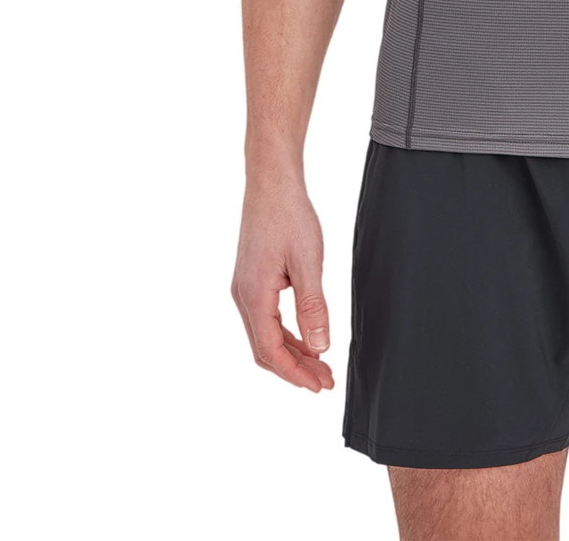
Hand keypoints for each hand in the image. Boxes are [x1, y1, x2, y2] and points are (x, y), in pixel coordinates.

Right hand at [232, 179, 334, 390]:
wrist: (271, 183)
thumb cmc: (289, 216)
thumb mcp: (308, 262)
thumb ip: (312, 306)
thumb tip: (320, 347)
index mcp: (254, 296)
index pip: (271, 351)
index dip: (295, 374)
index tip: (319, 386)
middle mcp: (242, 296)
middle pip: (265, 349)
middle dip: (295, 369)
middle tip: (325, 381)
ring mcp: (244, 288)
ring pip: (265, 335)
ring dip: (292, 352)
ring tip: (320, 365)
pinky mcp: (251, 279)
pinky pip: (266, 318)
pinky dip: (286, 333)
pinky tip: (306, 336)